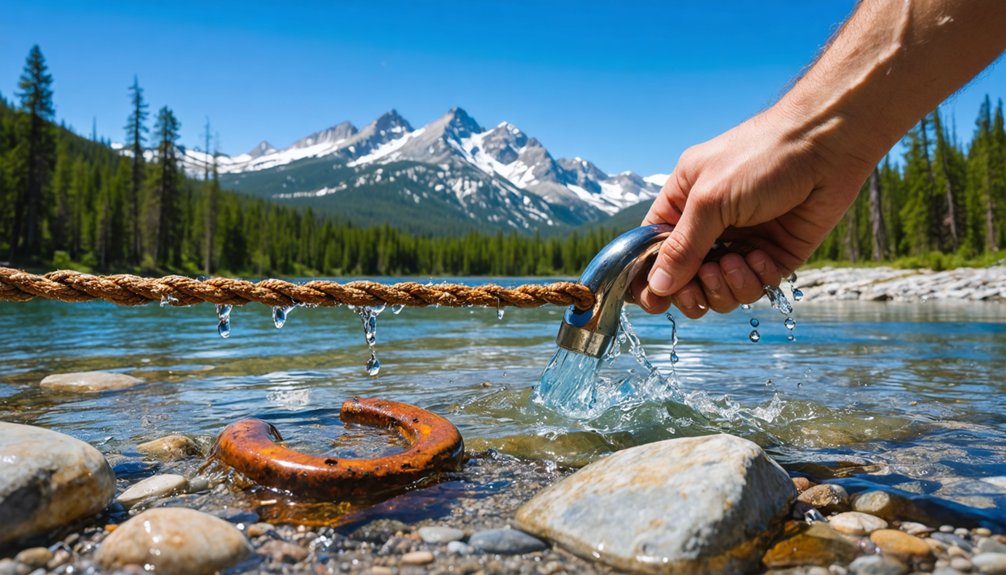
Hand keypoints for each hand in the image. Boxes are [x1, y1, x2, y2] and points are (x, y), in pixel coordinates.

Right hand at [633, 104, 872, 317]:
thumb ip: (682, 247)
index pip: (653, 251)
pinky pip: (755, 287)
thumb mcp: (711, 200)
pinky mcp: (773, 254)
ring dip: (727, 286)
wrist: (828, 145)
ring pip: (720, 291)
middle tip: (702, 282)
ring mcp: (741, 242)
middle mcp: (709, 227)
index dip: (650, 280)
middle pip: (684, 281)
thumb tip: (656, 287)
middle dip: (692, 290)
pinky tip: (764, 255)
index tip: (656, 302)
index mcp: (682, 204)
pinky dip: (756, 278)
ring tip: (737, 262)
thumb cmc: (762, 156)